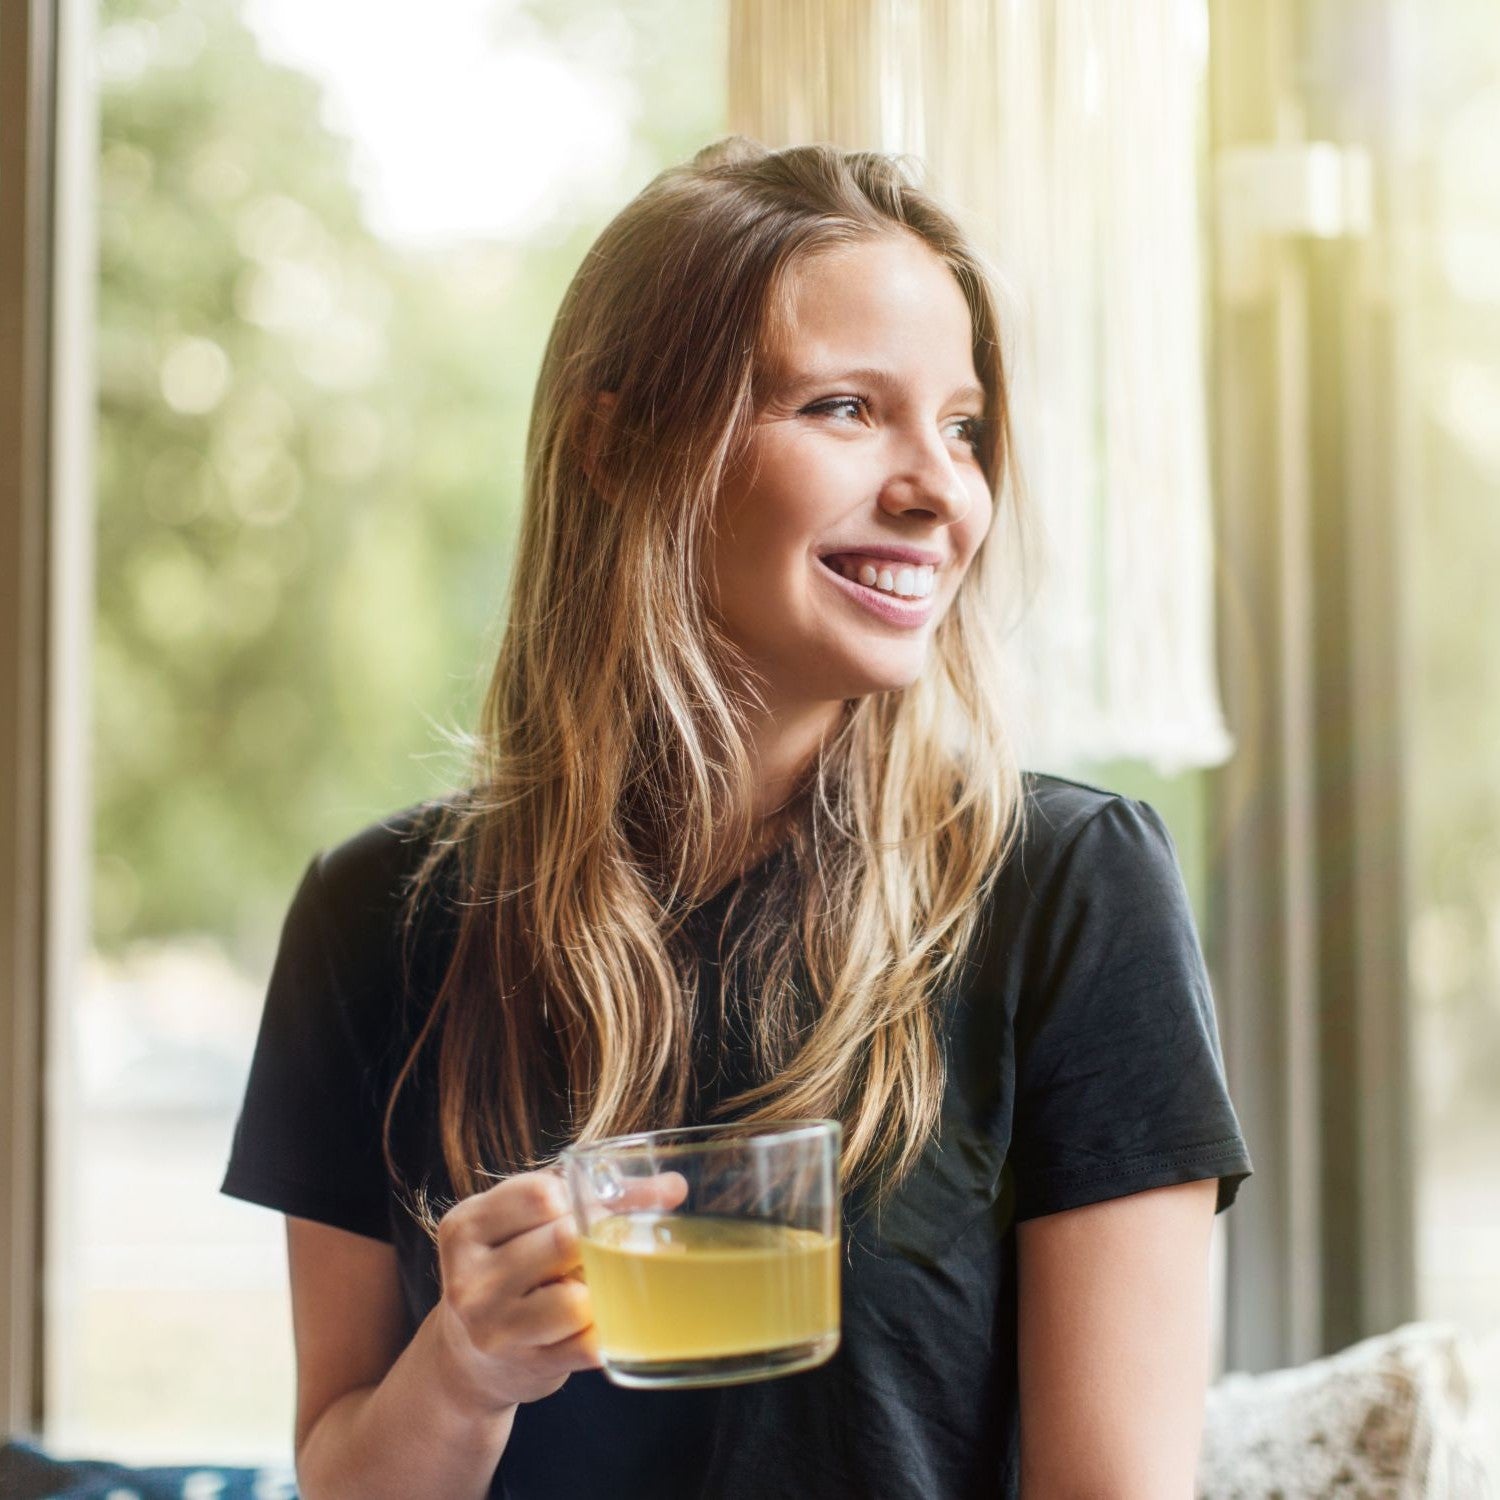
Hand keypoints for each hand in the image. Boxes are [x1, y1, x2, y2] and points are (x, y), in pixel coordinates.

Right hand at [431, 1165, 687, 1412]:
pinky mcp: (528, 1368)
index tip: (591, 1209)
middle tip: (604, 1245)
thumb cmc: (511, 1272)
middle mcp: (470, 1278)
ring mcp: (495, 1328)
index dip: (580, 1198)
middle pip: (565, 1241)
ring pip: (577, 1299)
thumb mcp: (526, 1225)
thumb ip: (595, 1195)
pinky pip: (591, 1343)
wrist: (466, 1362)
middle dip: (596, 1241)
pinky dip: (606, 1329)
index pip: (540, 1194)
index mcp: (467, 1226)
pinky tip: (598, 1320)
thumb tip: (674, 1186)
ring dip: (598, 1290)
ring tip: (589, 1285)